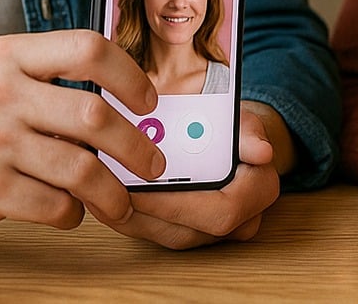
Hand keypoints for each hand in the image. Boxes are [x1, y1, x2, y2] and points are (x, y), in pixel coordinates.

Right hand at [0, 31, 167, 237]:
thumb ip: (50, 75)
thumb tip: (127, 100)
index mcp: (9, 55)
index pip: (88, 49)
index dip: (130, 74)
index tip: (148, 101)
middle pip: (94, 115)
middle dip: (136, 145)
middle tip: (152, 163)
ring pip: (80, 168)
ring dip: (112, 191)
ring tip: (121, 202)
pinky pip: (53, 205)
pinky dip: (73, 213)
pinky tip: (72, 211)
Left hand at [102, 107, 282, 248]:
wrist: (237, 147)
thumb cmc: (236, 132)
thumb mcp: (245, 121)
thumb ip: (250, 132)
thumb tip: (262, 151)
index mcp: (257, 195)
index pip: (220, 212)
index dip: (178, 204)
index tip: (141, 187)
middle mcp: (237, 223)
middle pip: (184, 231)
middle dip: (142, 212)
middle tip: (106, 188)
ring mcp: (209, 232)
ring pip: (164, 236)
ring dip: (127, 216)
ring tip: (95, 189)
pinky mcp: (185, 232)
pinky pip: (153, 232)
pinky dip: (126, 215)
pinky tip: (101, 195)